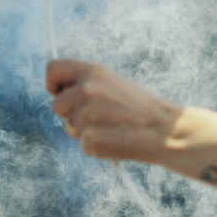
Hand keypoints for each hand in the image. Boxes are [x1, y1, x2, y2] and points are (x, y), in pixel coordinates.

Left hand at [48, 60, 180, 162]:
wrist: (164, 130)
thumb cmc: (139, 108)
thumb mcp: (113, 84)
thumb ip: (87, 84)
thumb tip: (61, 94)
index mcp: (93, 72)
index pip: (53, 69)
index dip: (53, 84)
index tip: (60, 93)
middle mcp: (86, 90)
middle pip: (57, 105)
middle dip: (70, 114)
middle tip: (97, 117)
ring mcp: (86, 115)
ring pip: (69, 127)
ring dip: (85, 131)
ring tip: (111, 127)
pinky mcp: (89, 138)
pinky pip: (82, 144)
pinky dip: (96, 146)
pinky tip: (115, 140)